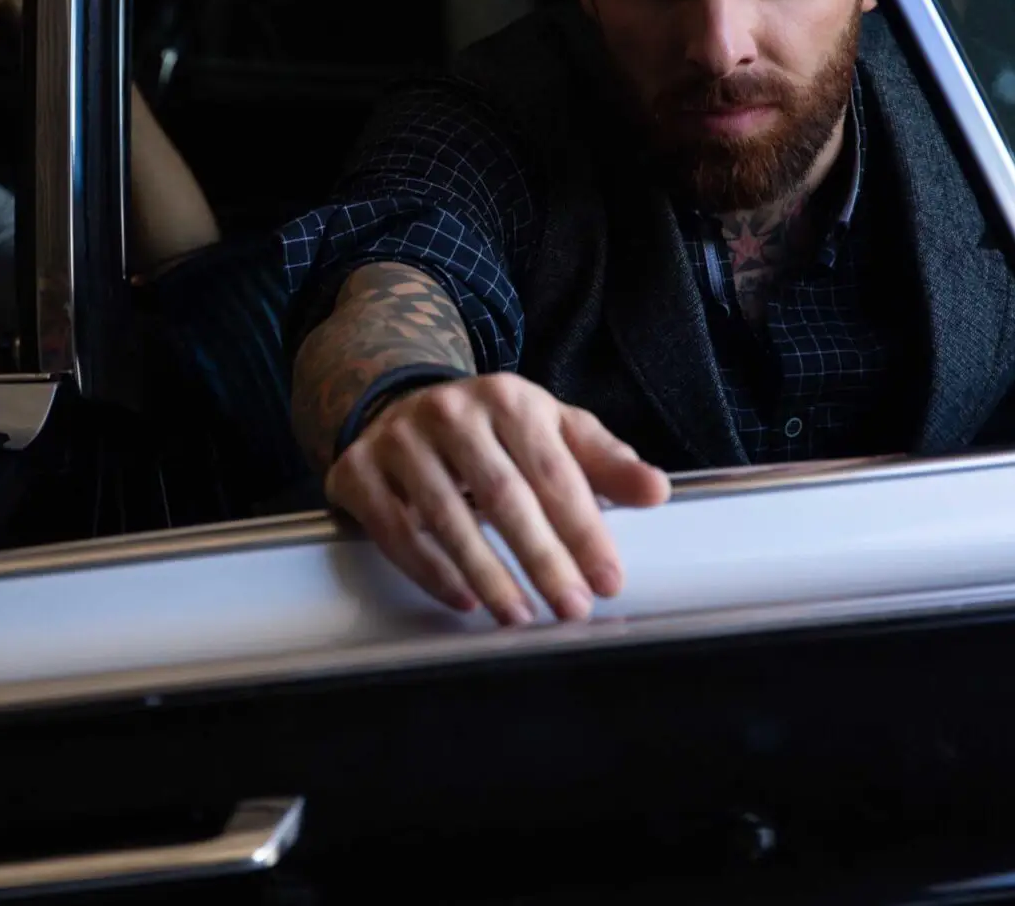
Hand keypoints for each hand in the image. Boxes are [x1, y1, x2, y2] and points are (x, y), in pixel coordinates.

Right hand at [326, 373, 670, 624]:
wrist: (399, 407)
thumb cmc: (491, 432)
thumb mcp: (551, 432)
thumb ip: (604, 463)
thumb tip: (656, 491)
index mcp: (508, 398)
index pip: (553, 471)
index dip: (584, 530)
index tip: (609, 580)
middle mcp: (450, 411)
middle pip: (504, 495)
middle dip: (542, 558)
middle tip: (572, 608)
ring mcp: (399, 439)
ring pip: (447, 516)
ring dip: (488, 573)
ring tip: (520, 615)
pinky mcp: (358, 470)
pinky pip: (396, 530)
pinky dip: (430, 571)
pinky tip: (464, 599)